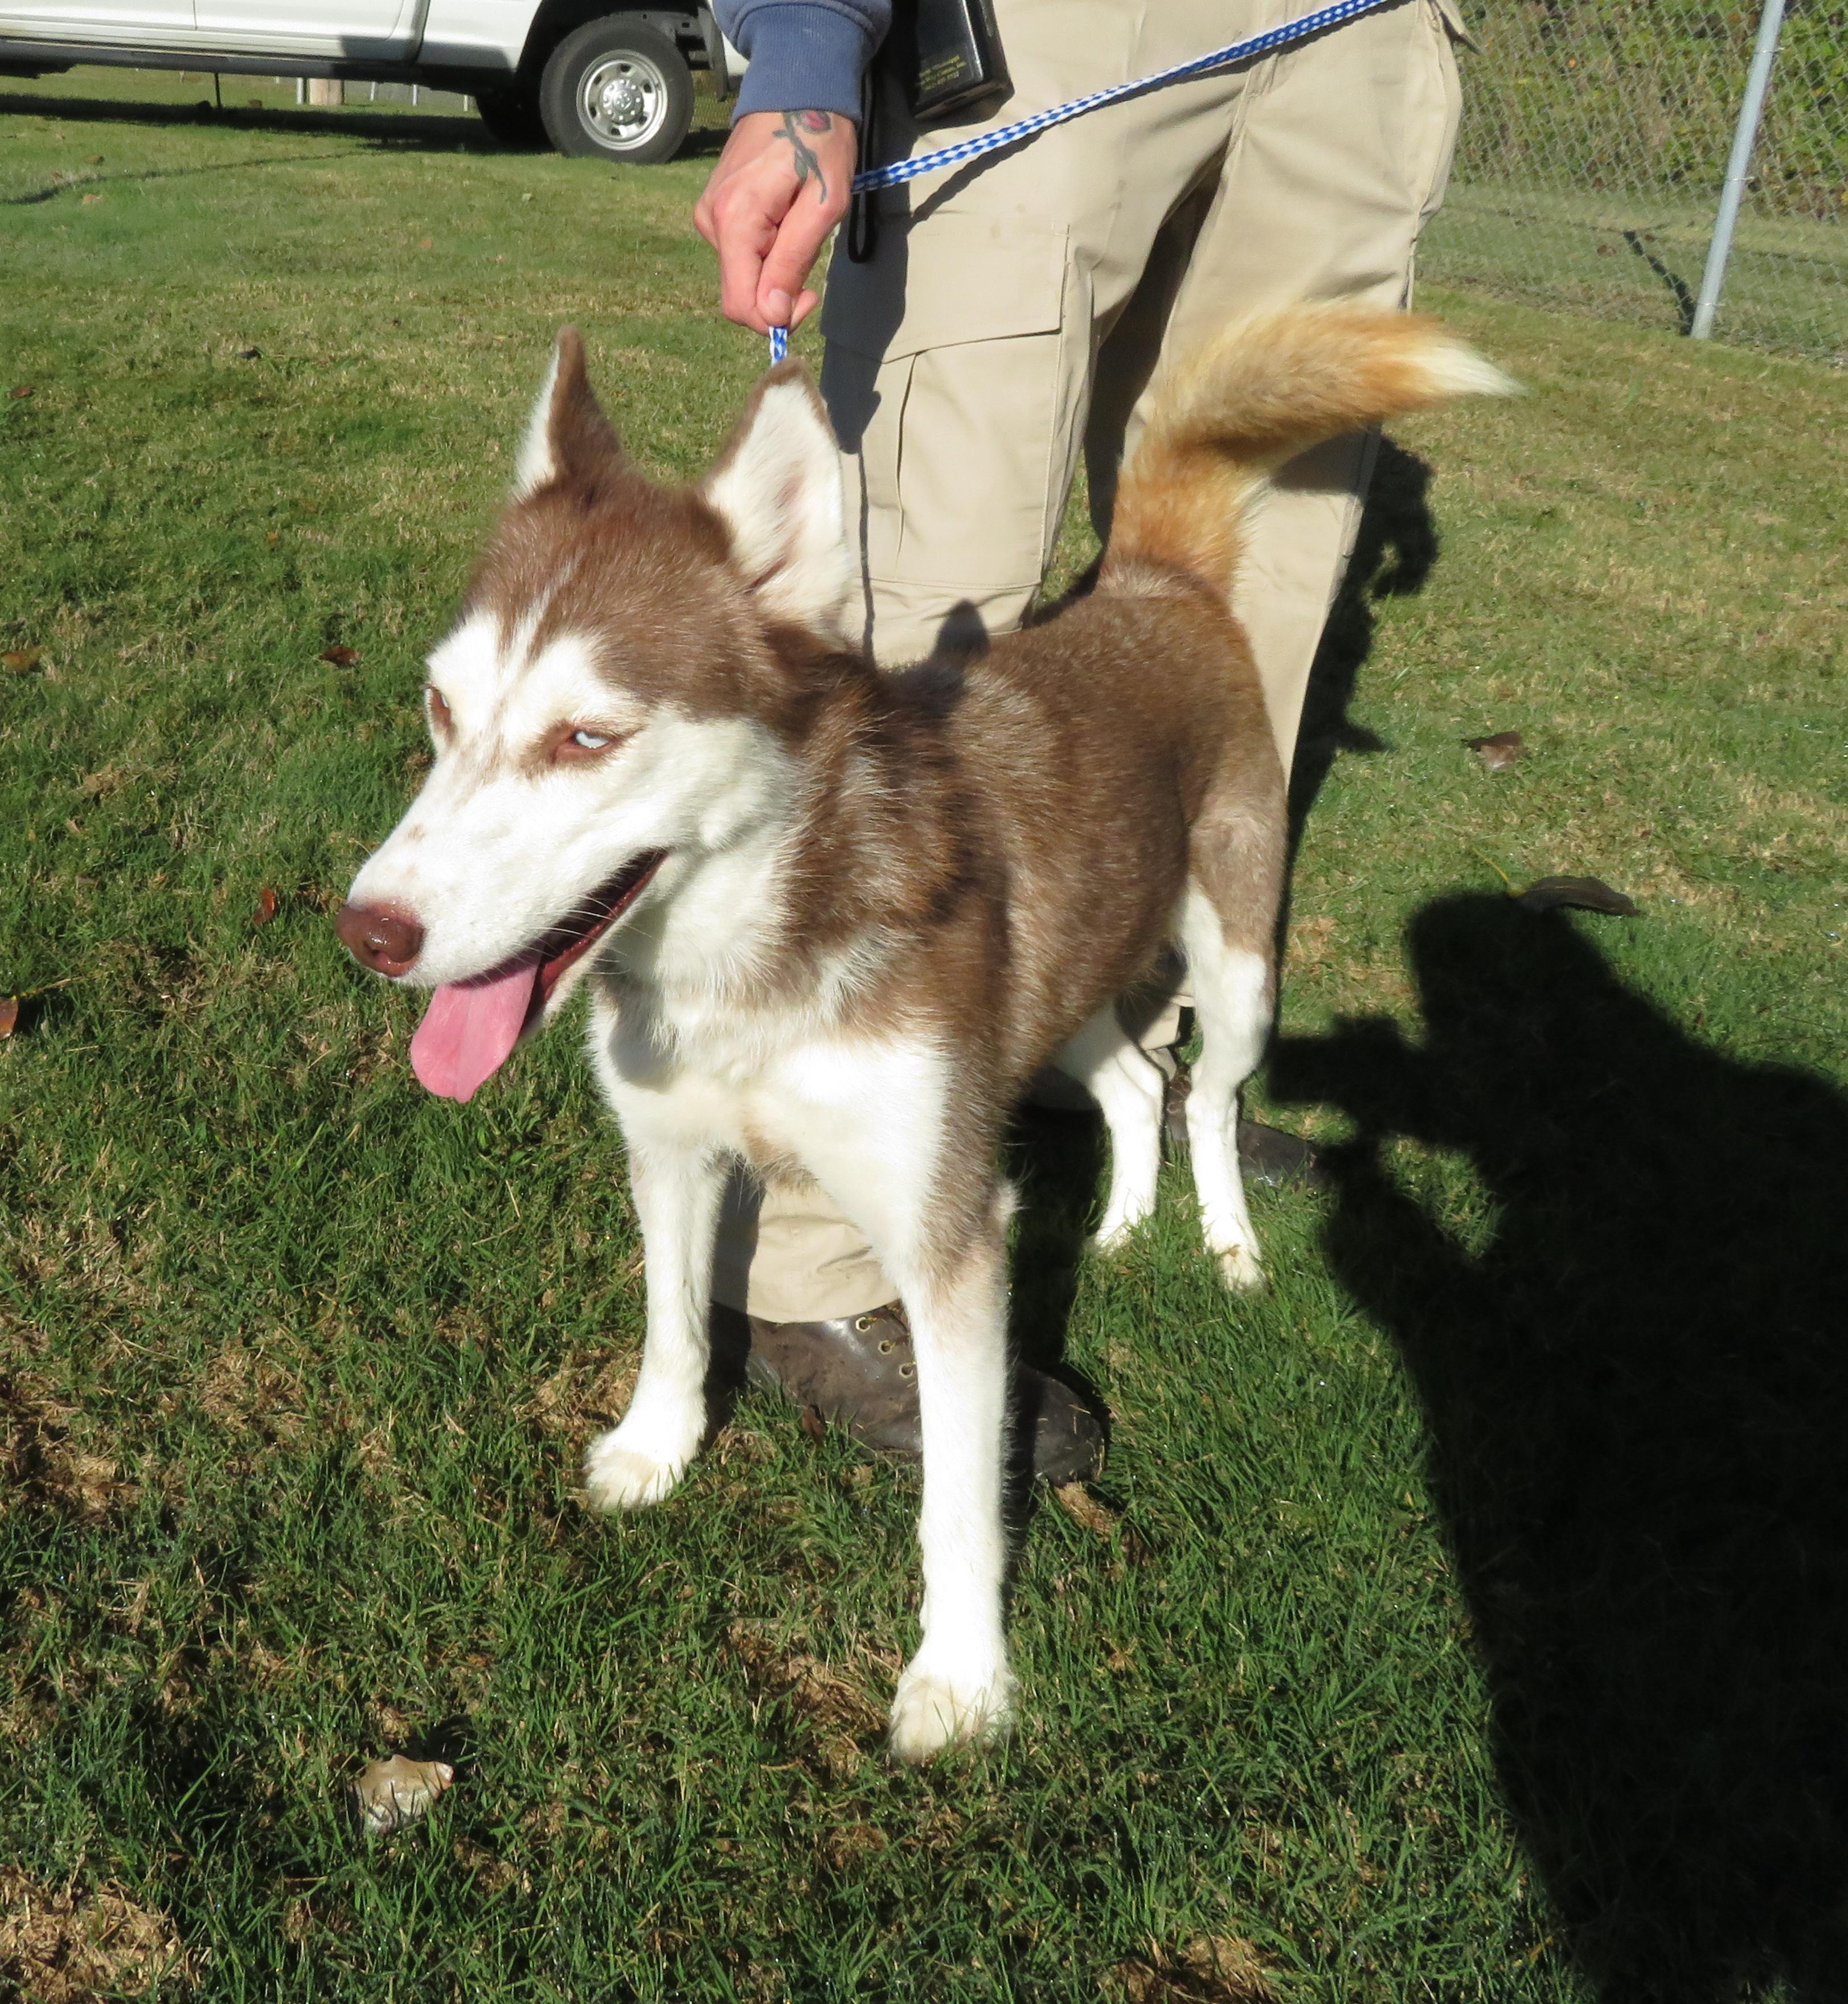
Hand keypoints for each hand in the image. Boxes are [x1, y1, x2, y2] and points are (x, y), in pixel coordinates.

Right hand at [694, 109, 857, 335]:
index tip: (810, 295)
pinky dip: (765, 250)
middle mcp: (711, 221)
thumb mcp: (823, 205)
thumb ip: (793, 261)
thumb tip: (771, 315)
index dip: (776, 317)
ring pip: (742, 274)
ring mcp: (709, 215)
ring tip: (798, 224)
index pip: (741, 305)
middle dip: (778, 293)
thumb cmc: (818, 141)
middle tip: (810, 259)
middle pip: (740, 294)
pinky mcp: (714, 209)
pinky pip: (739, 253)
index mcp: (735, 222)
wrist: (796, 89)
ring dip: (775, 267)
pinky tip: (784, 218)